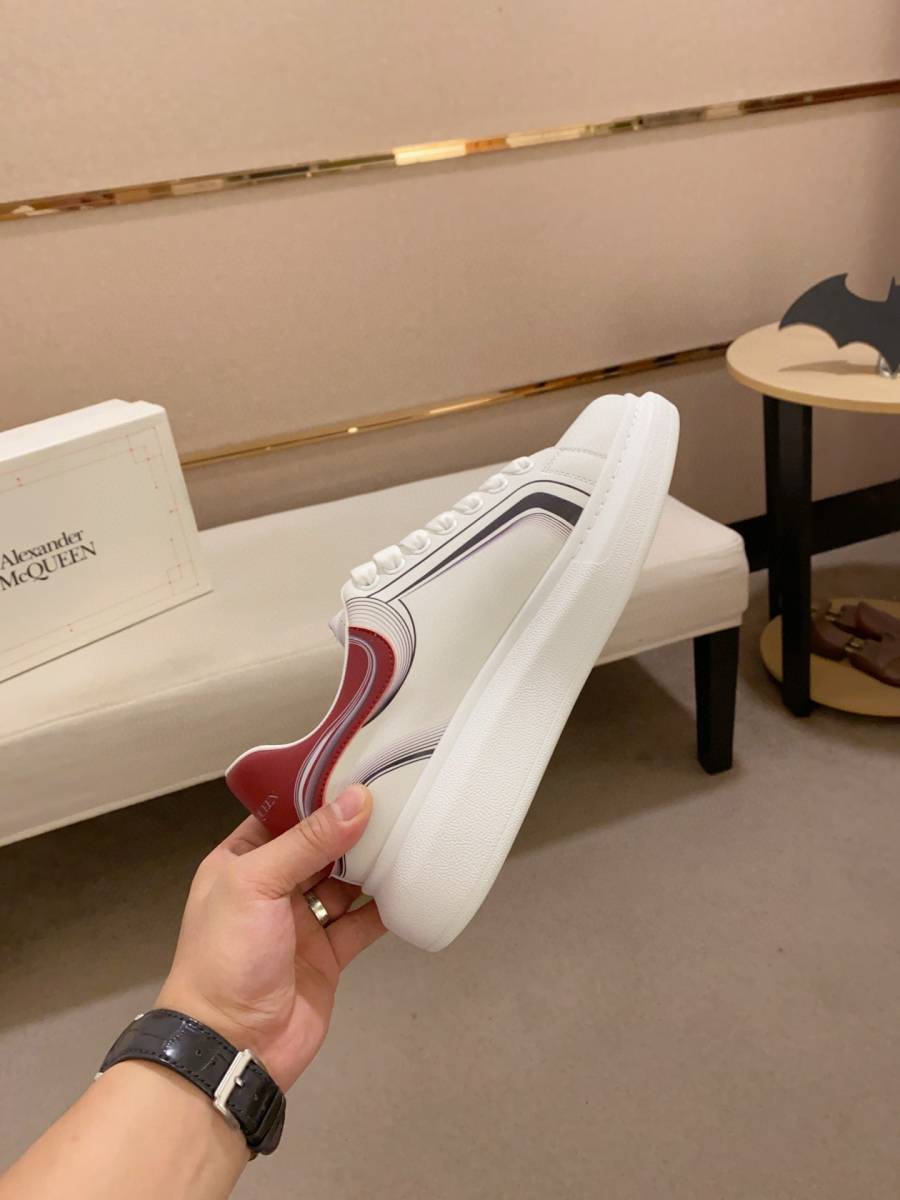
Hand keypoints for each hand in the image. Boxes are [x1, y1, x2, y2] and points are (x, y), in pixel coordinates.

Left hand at [157, 784, 384, 1090]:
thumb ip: (309, 841)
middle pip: (321, 846)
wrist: (231, 1046)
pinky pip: (362, 923)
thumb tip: (357, 801)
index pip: (283, 815)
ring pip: (345, 882)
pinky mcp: (328, 955)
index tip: (357, 769)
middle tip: (395, 796)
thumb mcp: (257, 884)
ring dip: (372, 863)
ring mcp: (301, 923)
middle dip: (353, 826)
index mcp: (241, 862)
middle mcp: (272, 888)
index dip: (317, 794)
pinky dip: (384, 907)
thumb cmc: (224, 958)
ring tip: (408, 832)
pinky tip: (408, 885)